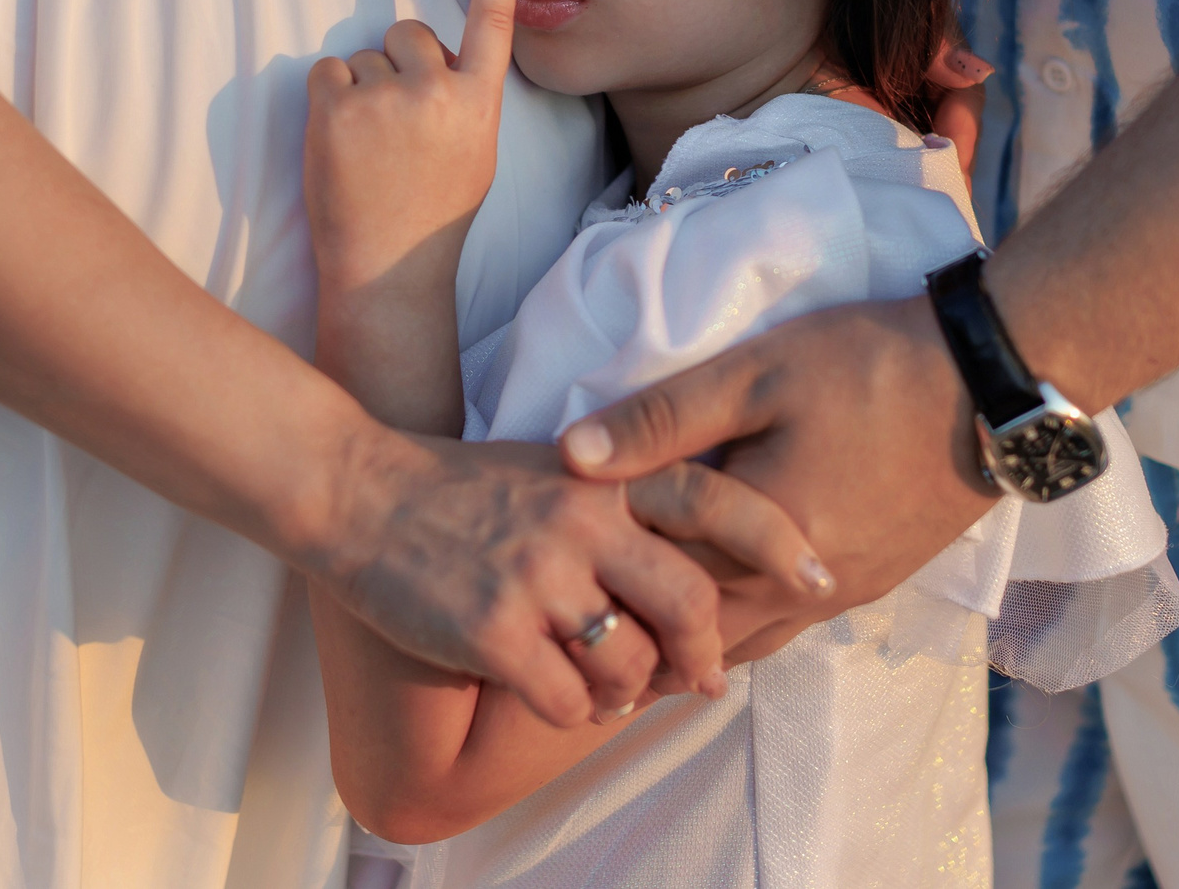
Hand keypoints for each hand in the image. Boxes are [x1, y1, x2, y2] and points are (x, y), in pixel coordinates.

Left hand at [304, 0, 518, 328]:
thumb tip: (434, 57)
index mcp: (479, 102)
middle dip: (395, 64)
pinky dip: (327, 99)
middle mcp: (438, 91)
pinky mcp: (338, 109)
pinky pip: (327, 72)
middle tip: (394, 124)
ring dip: (359, 90)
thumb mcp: (475, 150)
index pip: (492, 21)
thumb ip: (464, 98)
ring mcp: (387, 98)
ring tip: (368, 147)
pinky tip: (340, 142)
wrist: (389, 268)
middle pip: (407, 33)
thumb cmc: (432, 211)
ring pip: (363, 57)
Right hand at [312, 429, 749, 724]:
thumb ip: (620, 508)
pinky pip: (569, 699)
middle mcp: (580, 522)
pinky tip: (550, 687)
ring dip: (626, 689)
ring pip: (631, 663)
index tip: (818, 576)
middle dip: (705, 656)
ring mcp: (537, 578)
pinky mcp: (494, 629)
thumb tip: (688, 582)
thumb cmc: (463, 491)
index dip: (775, 539)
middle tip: (703, 680)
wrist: (359, 494)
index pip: (712, 498)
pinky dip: (571, 707)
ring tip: (602, 682)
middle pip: (689, 602)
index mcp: (603, 478)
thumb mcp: (555, 472)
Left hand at [557, 295, 999, 668]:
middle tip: (584, 647)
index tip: (557, 604)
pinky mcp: (875, 580)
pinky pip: (792, 626)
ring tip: (643, 647)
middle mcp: (800, 586)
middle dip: (644, 642)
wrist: (992, 382)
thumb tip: (568, 455)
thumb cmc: (868, 367)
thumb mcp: (756, 374)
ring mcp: (843, 590)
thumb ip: (662, 418)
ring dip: (696, 650)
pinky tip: (726, 612)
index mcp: (759, 539)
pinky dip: (747, 629)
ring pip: (750, 643)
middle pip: (702, 638)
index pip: (661, 589)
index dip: (608, 594)